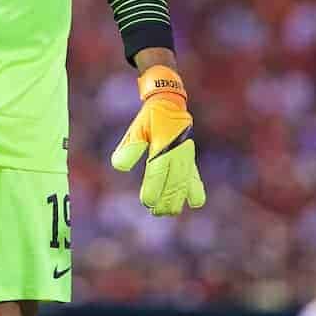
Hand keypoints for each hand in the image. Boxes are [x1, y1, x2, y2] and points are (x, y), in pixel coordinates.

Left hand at [110, 64, 205, 215]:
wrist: (170, 103)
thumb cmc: (149, 118)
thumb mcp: (136, 128)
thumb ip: (129, 147)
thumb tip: (120, 167)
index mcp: (163, 145)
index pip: (158, 173)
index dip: (153, 189)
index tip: (147, 202)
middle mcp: (177, 153)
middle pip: (174, 183)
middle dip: (165, 201)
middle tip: (155, 212)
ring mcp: (186, 156)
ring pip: (184, 184)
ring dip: (177, 199)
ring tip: (168, 212)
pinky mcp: (190, 158)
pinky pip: (195, 176)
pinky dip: (196, 189)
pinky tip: (195, 202)